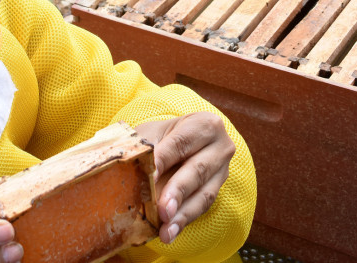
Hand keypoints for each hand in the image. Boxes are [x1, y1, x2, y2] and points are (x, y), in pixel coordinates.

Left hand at [134, 112, 234, 244]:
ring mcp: (222, 170)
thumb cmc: (161, 137)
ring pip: (203, 194)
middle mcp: (220, 146)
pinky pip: (202, 208)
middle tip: (162, 210)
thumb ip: (146, 150)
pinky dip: (184, 221)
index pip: (180, 143)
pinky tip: (170, 233)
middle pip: (197, 170)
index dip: (163, 160)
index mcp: (204, 124)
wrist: (178, 143)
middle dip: (178, 192)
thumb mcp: (152, 134)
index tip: (148, 178)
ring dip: (182, 214)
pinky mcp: (216, 191)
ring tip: (166, 231)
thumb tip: (134, 172)